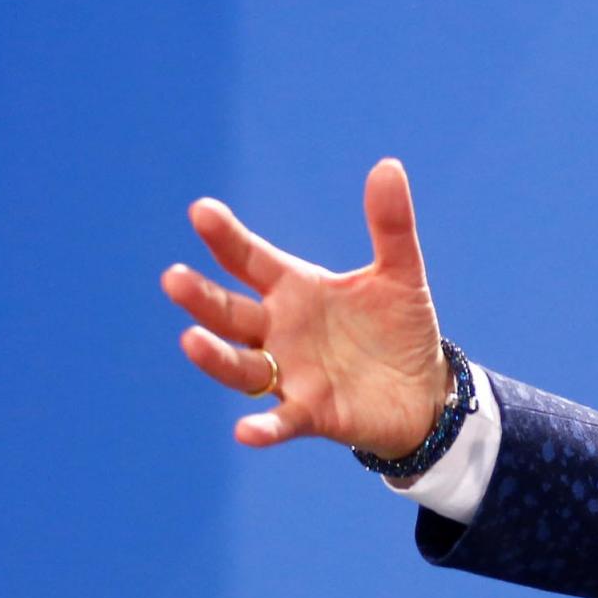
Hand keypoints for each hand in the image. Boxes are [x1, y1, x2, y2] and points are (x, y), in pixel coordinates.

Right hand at [162, 158, 450, 456]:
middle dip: (201, 297)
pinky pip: (281, 421)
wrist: (424, 391)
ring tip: (191, 340)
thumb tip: (388, 166)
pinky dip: (263, 427)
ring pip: (241, 366)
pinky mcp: (312, 413)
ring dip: (215, 357)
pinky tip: (245, 431)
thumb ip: (390, 225)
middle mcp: (280, 330)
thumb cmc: (399, 329)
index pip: (249, 260)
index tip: (201, 211)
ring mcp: (290, 374)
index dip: (225, 238)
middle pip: (230, 313)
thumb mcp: (399, 273)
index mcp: (294, 289)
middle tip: (173, 278)